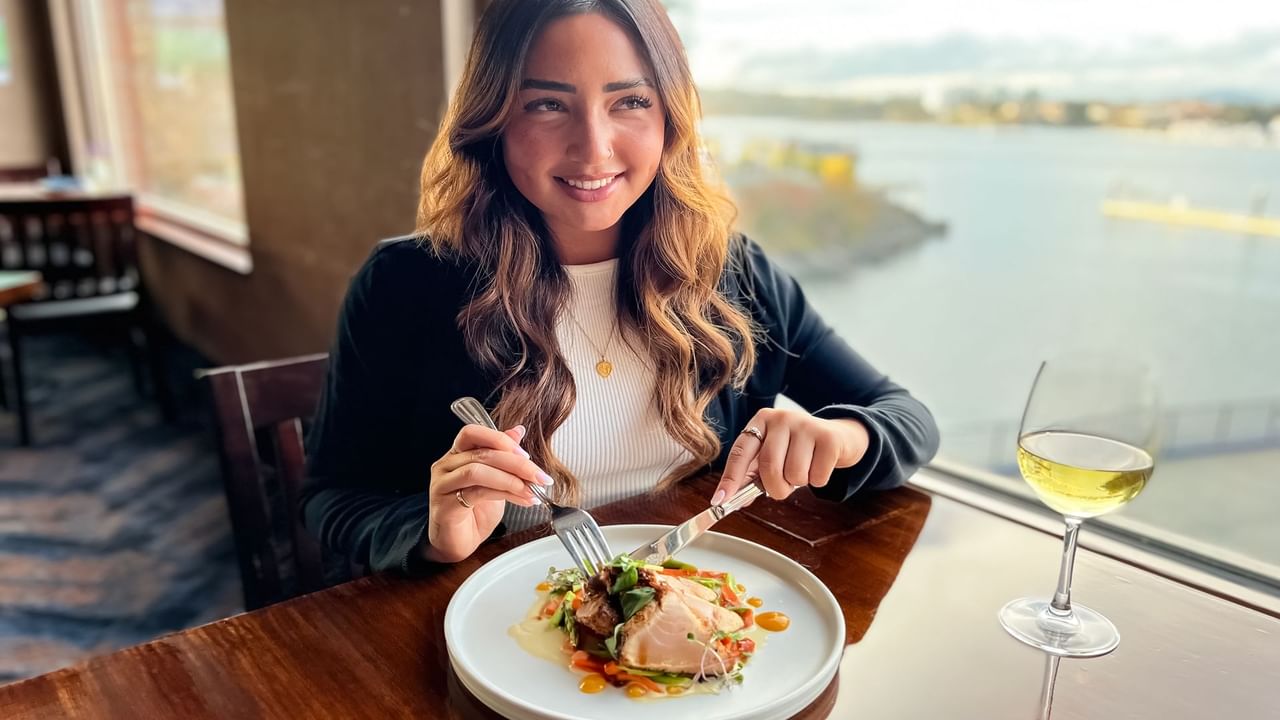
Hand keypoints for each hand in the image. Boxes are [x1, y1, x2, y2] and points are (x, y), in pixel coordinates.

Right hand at [423, 424, 553, 562]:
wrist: (457, 544)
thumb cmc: (473, 513)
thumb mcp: (495, 480)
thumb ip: (503, 456)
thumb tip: (518, 431)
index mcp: (457, 454)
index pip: (473, 432)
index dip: (500, 439)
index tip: (526, 455)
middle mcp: (446, 466)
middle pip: (482, 453)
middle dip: (516, 463)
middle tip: (539, 476)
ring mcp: (442, 484)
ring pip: (478, 471)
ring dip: (511, 479)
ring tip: (531, 490)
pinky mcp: (445, 505)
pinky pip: (477, 492)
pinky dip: (505, 494)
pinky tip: (523, 500)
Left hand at [712, 409, 868, 504]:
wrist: (839, 437)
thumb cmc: (799, 449)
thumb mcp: (774, 455)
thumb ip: (753, 476)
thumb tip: (732, 500)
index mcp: (761, 421)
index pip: (740, 452)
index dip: (730, 479)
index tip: (720, 500)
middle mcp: (781, 419)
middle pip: (769, 466)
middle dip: (776, 488)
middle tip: (783, 487)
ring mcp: (806, 425)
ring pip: (794, 474)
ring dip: (799, 483)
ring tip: (804, 469)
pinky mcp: (829, 438)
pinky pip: (817, 476)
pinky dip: (818, 480)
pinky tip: (820, 466)